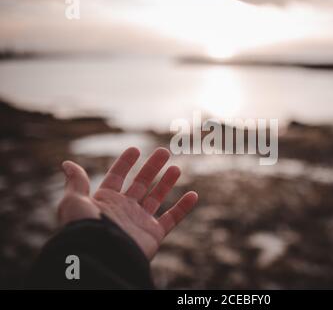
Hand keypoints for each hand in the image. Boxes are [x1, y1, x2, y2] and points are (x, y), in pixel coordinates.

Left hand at [58, 147, 197, 259]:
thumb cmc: (84, 229)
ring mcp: (140, 221)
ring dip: (167, 182)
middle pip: (141, 183)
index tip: (135, 149)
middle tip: (163, 151)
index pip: (117, 176)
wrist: (102, 256)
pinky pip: (172, 218)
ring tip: (177, 168)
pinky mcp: (153, 234)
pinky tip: (193, 195)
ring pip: (157, 197)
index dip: (125, 163)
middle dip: (152, 167)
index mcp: (106, 200)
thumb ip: (76, 183)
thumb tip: (67, 164)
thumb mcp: (74, 202)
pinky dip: (183, 208)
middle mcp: (124, 209)